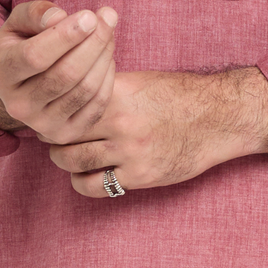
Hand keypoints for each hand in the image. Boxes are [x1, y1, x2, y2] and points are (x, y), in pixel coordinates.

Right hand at [0, 0, 118, 141]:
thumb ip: (35, 13)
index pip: (35, 56)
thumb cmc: (21, 44)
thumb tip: (60, 17)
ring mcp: (41, 124)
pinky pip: (96, 106)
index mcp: (1, 73)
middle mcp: (17, 105)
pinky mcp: (64, 134)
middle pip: (66, 74)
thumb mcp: (19, 23)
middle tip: (108, 18)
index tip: (89, 16)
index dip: (66, 36)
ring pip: (84, 90)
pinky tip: (106, 58)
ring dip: (104, 57)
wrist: (19, 85)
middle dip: (94, 42)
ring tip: (109, 33)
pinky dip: (107, 79)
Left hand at [45, 67, 267, 196]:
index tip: (48, 111)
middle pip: (61, 133)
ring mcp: (129, 152)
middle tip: (53, 136)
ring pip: (72, 160)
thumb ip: (105, 88)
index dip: (51, 109)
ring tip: (68, 155)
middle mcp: (120, 122)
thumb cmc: (179, 96)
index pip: (65, 102)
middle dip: (52, 136)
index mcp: (116, 93)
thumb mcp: (140, 81)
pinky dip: (83, 182)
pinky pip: (95, 186)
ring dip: (64, 160)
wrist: (220, 117)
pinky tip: (87, 175)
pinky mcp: (140, 176)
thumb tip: (69, 88)